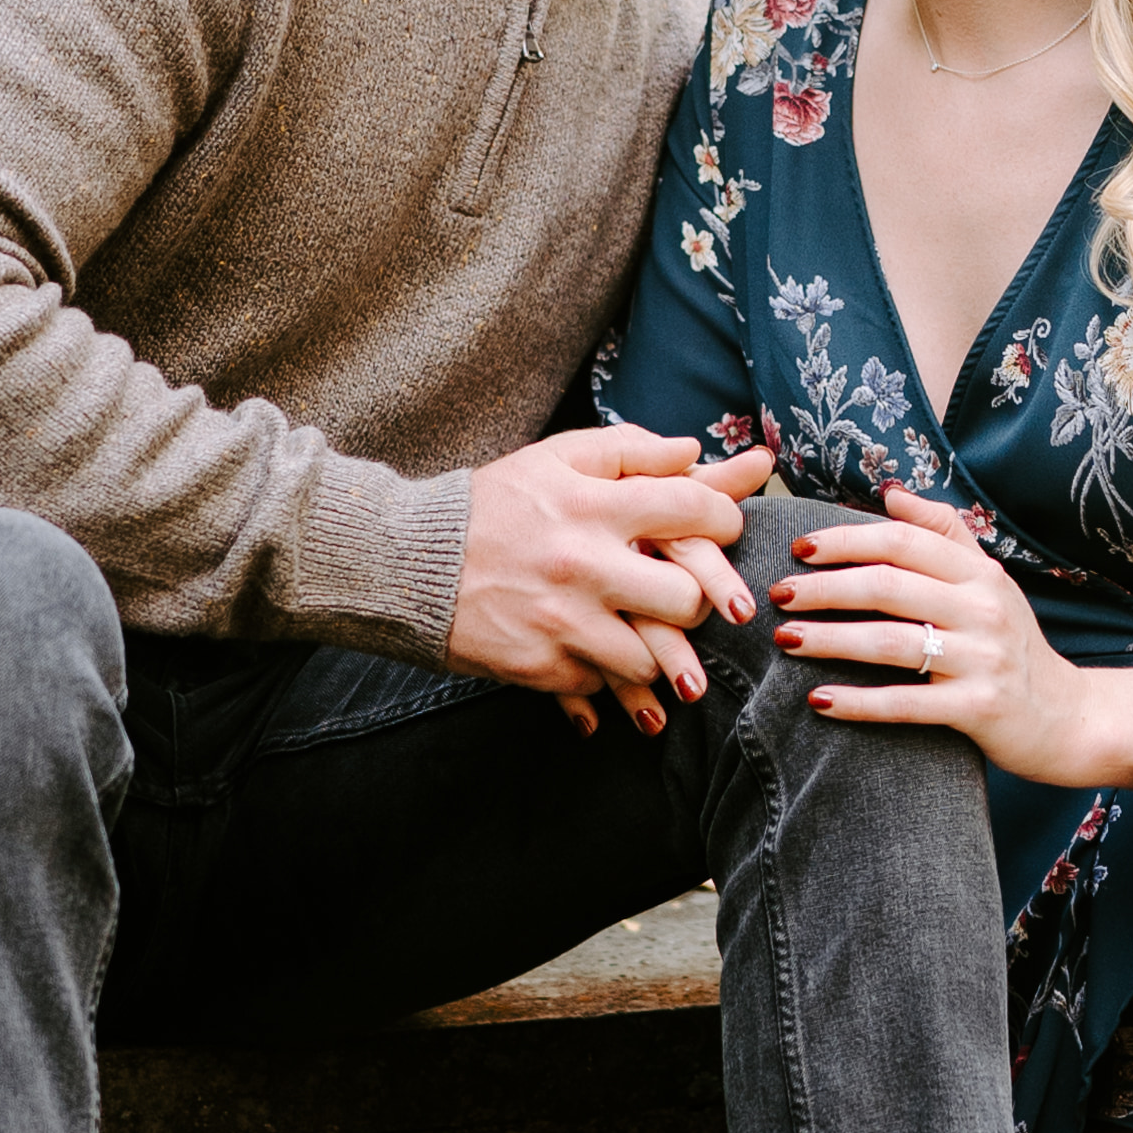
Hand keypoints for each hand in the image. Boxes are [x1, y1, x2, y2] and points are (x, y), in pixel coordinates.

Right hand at [451, 425, 772, 737]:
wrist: (407, 563)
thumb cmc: (491, 505)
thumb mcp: (553, 459)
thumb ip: (627, 449)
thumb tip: (693, 448)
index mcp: (592, 506)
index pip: (693, 508)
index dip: (725, 518)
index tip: (724, 527)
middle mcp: (584, 565)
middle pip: (688, 597)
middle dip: (701, 598)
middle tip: (688, 594)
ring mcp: (563, 623)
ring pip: (654, 657)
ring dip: (661, 650)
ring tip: (650, 635)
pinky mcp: (542, 667)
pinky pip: (603, 684)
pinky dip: (610, 676)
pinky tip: (602, 659)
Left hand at [778, 483, 1132, 788]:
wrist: (1064, 717)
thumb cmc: (1011, 644)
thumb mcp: (988, 582)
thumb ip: (943, 534)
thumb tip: (890, 494)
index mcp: (979, 573)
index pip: (904, 541)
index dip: (848, 540)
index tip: (800, 548)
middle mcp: (983, 609)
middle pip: (888, 586)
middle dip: (825, 588)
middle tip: (778, 594)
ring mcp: (983, 659)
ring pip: (890, 643)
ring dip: (830, 640)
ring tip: (785, 640)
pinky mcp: (979, 708)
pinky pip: (906, 703)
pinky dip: (858, 703)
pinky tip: (818, 701)